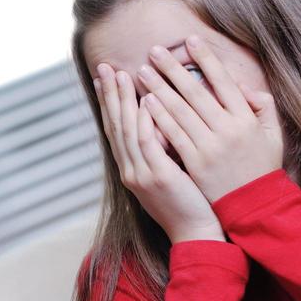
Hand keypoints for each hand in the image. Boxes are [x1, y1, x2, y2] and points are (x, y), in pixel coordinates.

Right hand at [96, 63, 224, 243]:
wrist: (196, 232)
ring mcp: (141, 174)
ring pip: (127, 130)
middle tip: (104, 67)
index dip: (109, 102)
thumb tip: (160, 123)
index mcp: (132, 168)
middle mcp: (130, 170)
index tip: (104, 79)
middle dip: (109, 94)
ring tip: (121, 75)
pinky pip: (148, 144)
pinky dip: (144, 122)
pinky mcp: (158, 177)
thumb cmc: (190, 203)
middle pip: (115, 125)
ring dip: (123, 101)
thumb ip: (161, 150)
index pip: (116, 129)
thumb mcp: (168, 174)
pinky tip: (144, 102)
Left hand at [137, 36, 283, 202]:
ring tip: (143, 72)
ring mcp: (210, 147)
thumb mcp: (271, 135)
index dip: (206, 59)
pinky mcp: (195, 163)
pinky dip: (159, 117)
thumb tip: (242, 87)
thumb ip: (262, 108)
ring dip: (159, 88)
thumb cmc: (260, 168)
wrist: (255, 206)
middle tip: (154, 51)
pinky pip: (173, 136)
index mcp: (246, 118)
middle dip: (173, 69)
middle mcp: (228, 129)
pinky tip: (146, 102)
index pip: (223, 81)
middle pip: (196, 93)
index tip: (190, 40)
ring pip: (180, 111)